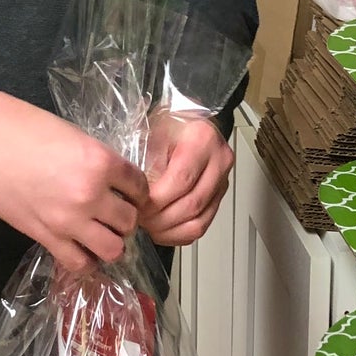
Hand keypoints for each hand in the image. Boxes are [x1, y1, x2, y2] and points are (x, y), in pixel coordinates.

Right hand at [0, 92, 149, 272]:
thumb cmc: (26, 128)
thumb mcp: (74, 136)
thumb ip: (98, 161)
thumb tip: (113, 182)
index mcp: (100, 162)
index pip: (138, 186)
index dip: (136, 190)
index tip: (129, 191)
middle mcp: (90, 194)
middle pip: (129, 221)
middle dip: (124, 216)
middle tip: (113, 210)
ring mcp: (68, 220)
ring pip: (113, 248)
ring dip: (110, 240)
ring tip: (99, 230)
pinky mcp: (46, 236)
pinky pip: (79, 263)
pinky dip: (85, 259)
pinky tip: (80, 246)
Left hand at [139, 116, 232, 246]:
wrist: (190, 121)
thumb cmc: (169, 125)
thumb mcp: (152, 134)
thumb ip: (145, 165)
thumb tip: (132, 198)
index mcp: (202, 139)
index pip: (181, 180)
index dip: (157, 199)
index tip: (137, 205)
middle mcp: (219, 161)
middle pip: (191, 204)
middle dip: (160, 218)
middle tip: (137, 219)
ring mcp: (223, 181)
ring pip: (199, 221)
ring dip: (169, 230)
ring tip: (147, 226)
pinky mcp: (220, 197)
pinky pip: (202, 226)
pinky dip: (179, 235)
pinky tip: (161, 230)